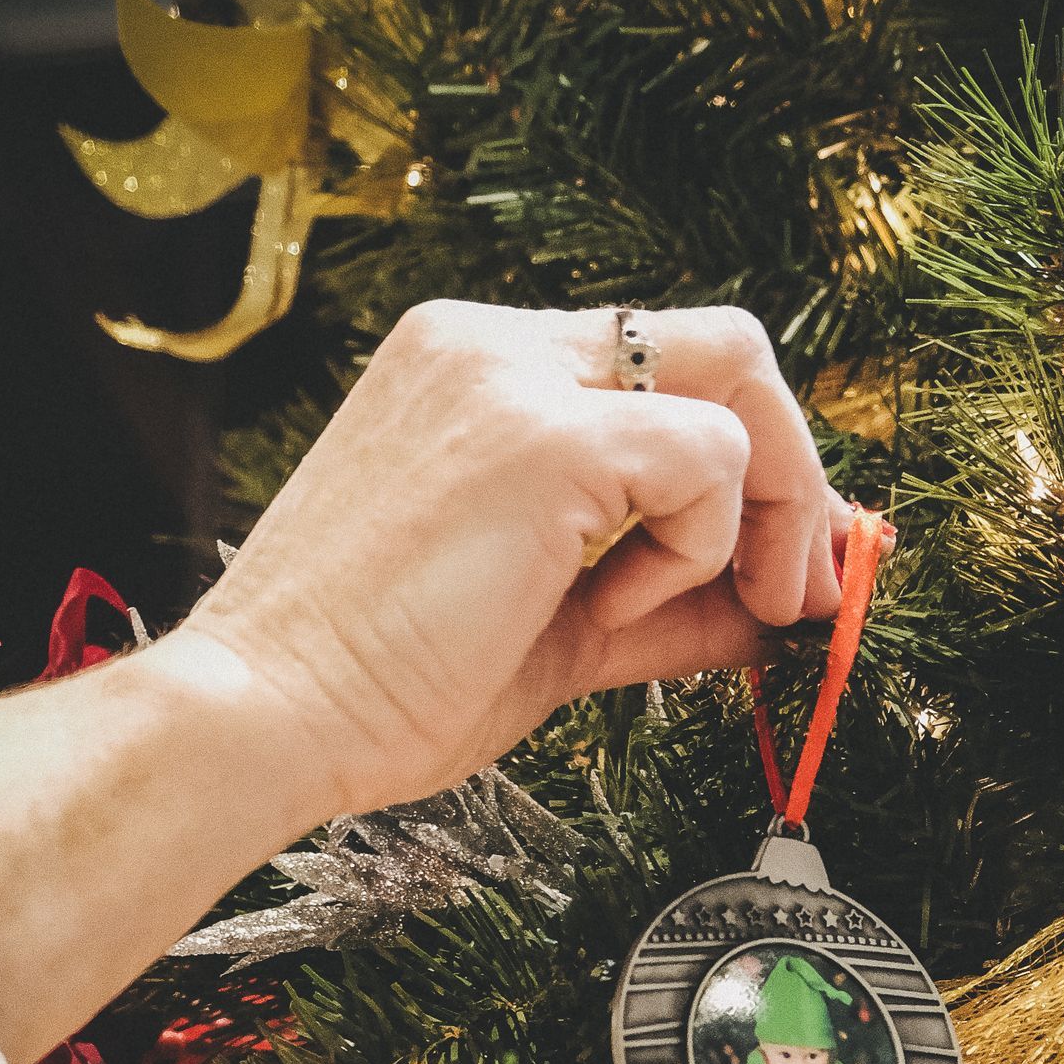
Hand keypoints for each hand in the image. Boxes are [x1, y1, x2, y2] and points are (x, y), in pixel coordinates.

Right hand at [174, 301, 850, 819]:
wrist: (265, 718)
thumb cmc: (384, 684)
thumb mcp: (559, 630)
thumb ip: (670, 606)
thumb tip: (772, 617)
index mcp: (479, 373)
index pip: (666, 370)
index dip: (750, 462)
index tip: (781, 566)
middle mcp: (492, 348)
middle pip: (725, 346)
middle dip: (793, 469)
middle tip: (798, 586)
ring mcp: (512, 379)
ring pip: (735, 385)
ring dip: (756, 519)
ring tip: (676, 613)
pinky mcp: (537, 436)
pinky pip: (707, 459)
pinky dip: (700, 547)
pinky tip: (611, 611)